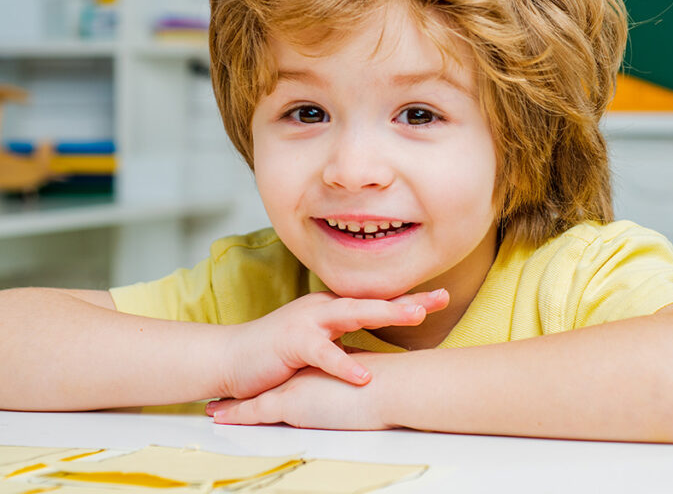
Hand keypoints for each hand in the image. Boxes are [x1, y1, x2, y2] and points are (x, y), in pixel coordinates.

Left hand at [207, 354, 391, 429]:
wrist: (394, 386)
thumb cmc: (392, 384)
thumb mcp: (372, 377)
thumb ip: (363, 373)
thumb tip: (370, 380)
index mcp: (324, 361)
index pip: (296, 368)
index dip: (278, 374)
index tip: (262, 377)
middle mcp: (306, 370)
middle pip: (272, 379)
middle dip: (249, 385)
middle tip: (226, 395)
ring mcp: (297, 385)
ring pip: (258, 395)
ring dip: (235, 403)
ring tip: (213, 409)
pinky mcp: (292, 403)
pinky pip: (256, 411)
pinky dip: (237, 414)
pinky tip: (218, 417)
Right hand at [220, 290, 447, 399]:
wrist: (230, 358)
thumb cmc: (275, 355)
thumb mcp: (317, 346)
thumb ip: (343, 344)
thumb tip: (373, 354)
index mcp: (330, 310)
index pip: (375, 302)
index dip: (407, 299)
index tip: (442, 297)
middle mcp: (322, 309)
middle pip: (371, 300)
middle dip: (407, 299)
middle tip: (441, 298)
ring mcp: (307, 322)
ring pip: (351, 313)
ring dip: (384, 313)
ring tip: (414, 316)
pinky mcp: (292, 343)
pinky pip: (322, 353)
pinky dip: (343, 363)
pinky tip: (362, 375)